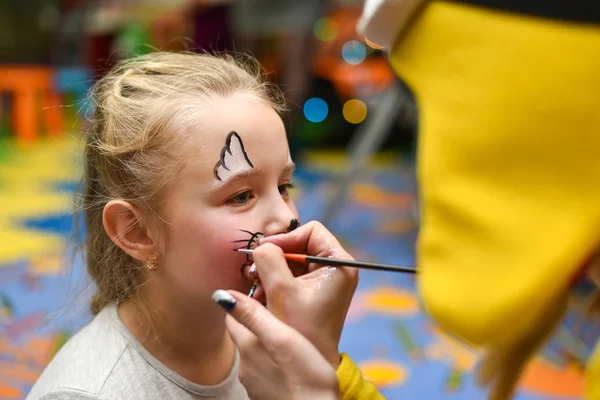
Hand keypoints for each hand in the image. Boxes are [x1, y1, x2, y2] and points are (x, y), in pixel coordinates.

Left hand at [217, 290, 339, 399]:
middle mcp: (245, 366)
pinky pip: (264, 372)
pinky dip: (272, 362)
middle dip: (256, 322)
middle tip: (280, 311)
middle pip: (244, 335)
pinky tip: (289, 361)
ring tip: (288, 335)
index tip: (265, 294)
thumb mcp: (282, 338)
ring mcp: (254, 384)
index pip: (233, 317)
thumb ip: (252, 316)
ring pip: (255, 354)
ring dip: (265, 343)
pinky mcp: (265, 395)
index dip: (245, 302)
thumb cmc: (306, 377)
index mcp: (248, 347)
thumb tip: (220, 294)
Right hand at [251, 221, 358, 367]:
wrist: (310, 363)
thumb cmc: (301, 329)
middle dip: (275, 257)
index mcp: (339, 263)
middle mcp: (336, 269)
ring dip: (271, 271)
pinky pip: (292, 276)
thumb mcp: (281, 290)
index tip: (264, 251)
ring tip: (257, 286)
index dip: (285, 238)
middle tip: (255, 270)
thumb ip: (269, 259)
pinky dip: (275, 282)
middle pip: (300, 244)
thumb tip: (261, 245)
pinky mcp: (314, 292)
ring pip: (292, 261)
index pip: (311, 231)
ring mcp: (325, 281)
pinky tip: (263, 295)